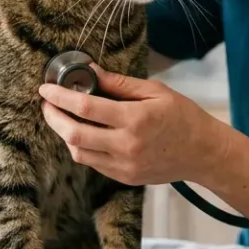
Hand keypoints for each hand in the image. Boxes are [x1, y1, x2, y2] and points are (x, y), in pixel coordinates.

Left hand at [38, 64, 228, 185]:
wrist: (202, 153)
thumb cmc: (182, 116)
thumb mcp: (155, 91)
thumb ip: (119, 83)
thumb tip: (90, 71)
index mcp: (135, 119)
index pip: (85, 107)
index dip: (60, 97)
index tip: (46, 88)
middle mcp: (126, 145)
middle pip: (73, 133)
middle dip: (53, 117)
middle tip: (47, 104)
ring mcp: (124, 165)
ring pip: (78, 152)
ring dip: (65, 134)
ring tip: (63, 117)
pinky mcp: (124, 177)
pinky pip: (92, 163)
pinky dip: (82, 146)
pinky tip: (84, 133)